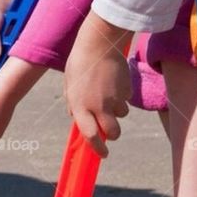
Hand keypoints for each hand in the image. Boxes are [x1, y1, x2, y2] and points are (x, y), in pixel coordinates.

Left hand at [64, 12, 133, 156]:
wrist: (99, 43)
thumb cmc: (81, 62)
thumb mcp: (69, 85)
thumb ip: (73, 104)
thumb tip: (77, 118)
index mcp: (81, 106)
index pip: (90, 136)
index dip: (97, 148)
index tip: (102, 153)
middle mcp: (98, 106)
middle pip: (113, 132)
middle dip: (113, 134)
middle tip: (111, 130)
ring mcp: (115, 98)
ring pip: (122, 115)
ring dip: (117, 111)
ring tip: (109, 94)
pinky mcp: (126, 89)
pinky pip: (127, 98)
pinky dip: (122, 95)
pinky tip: (115, 81)